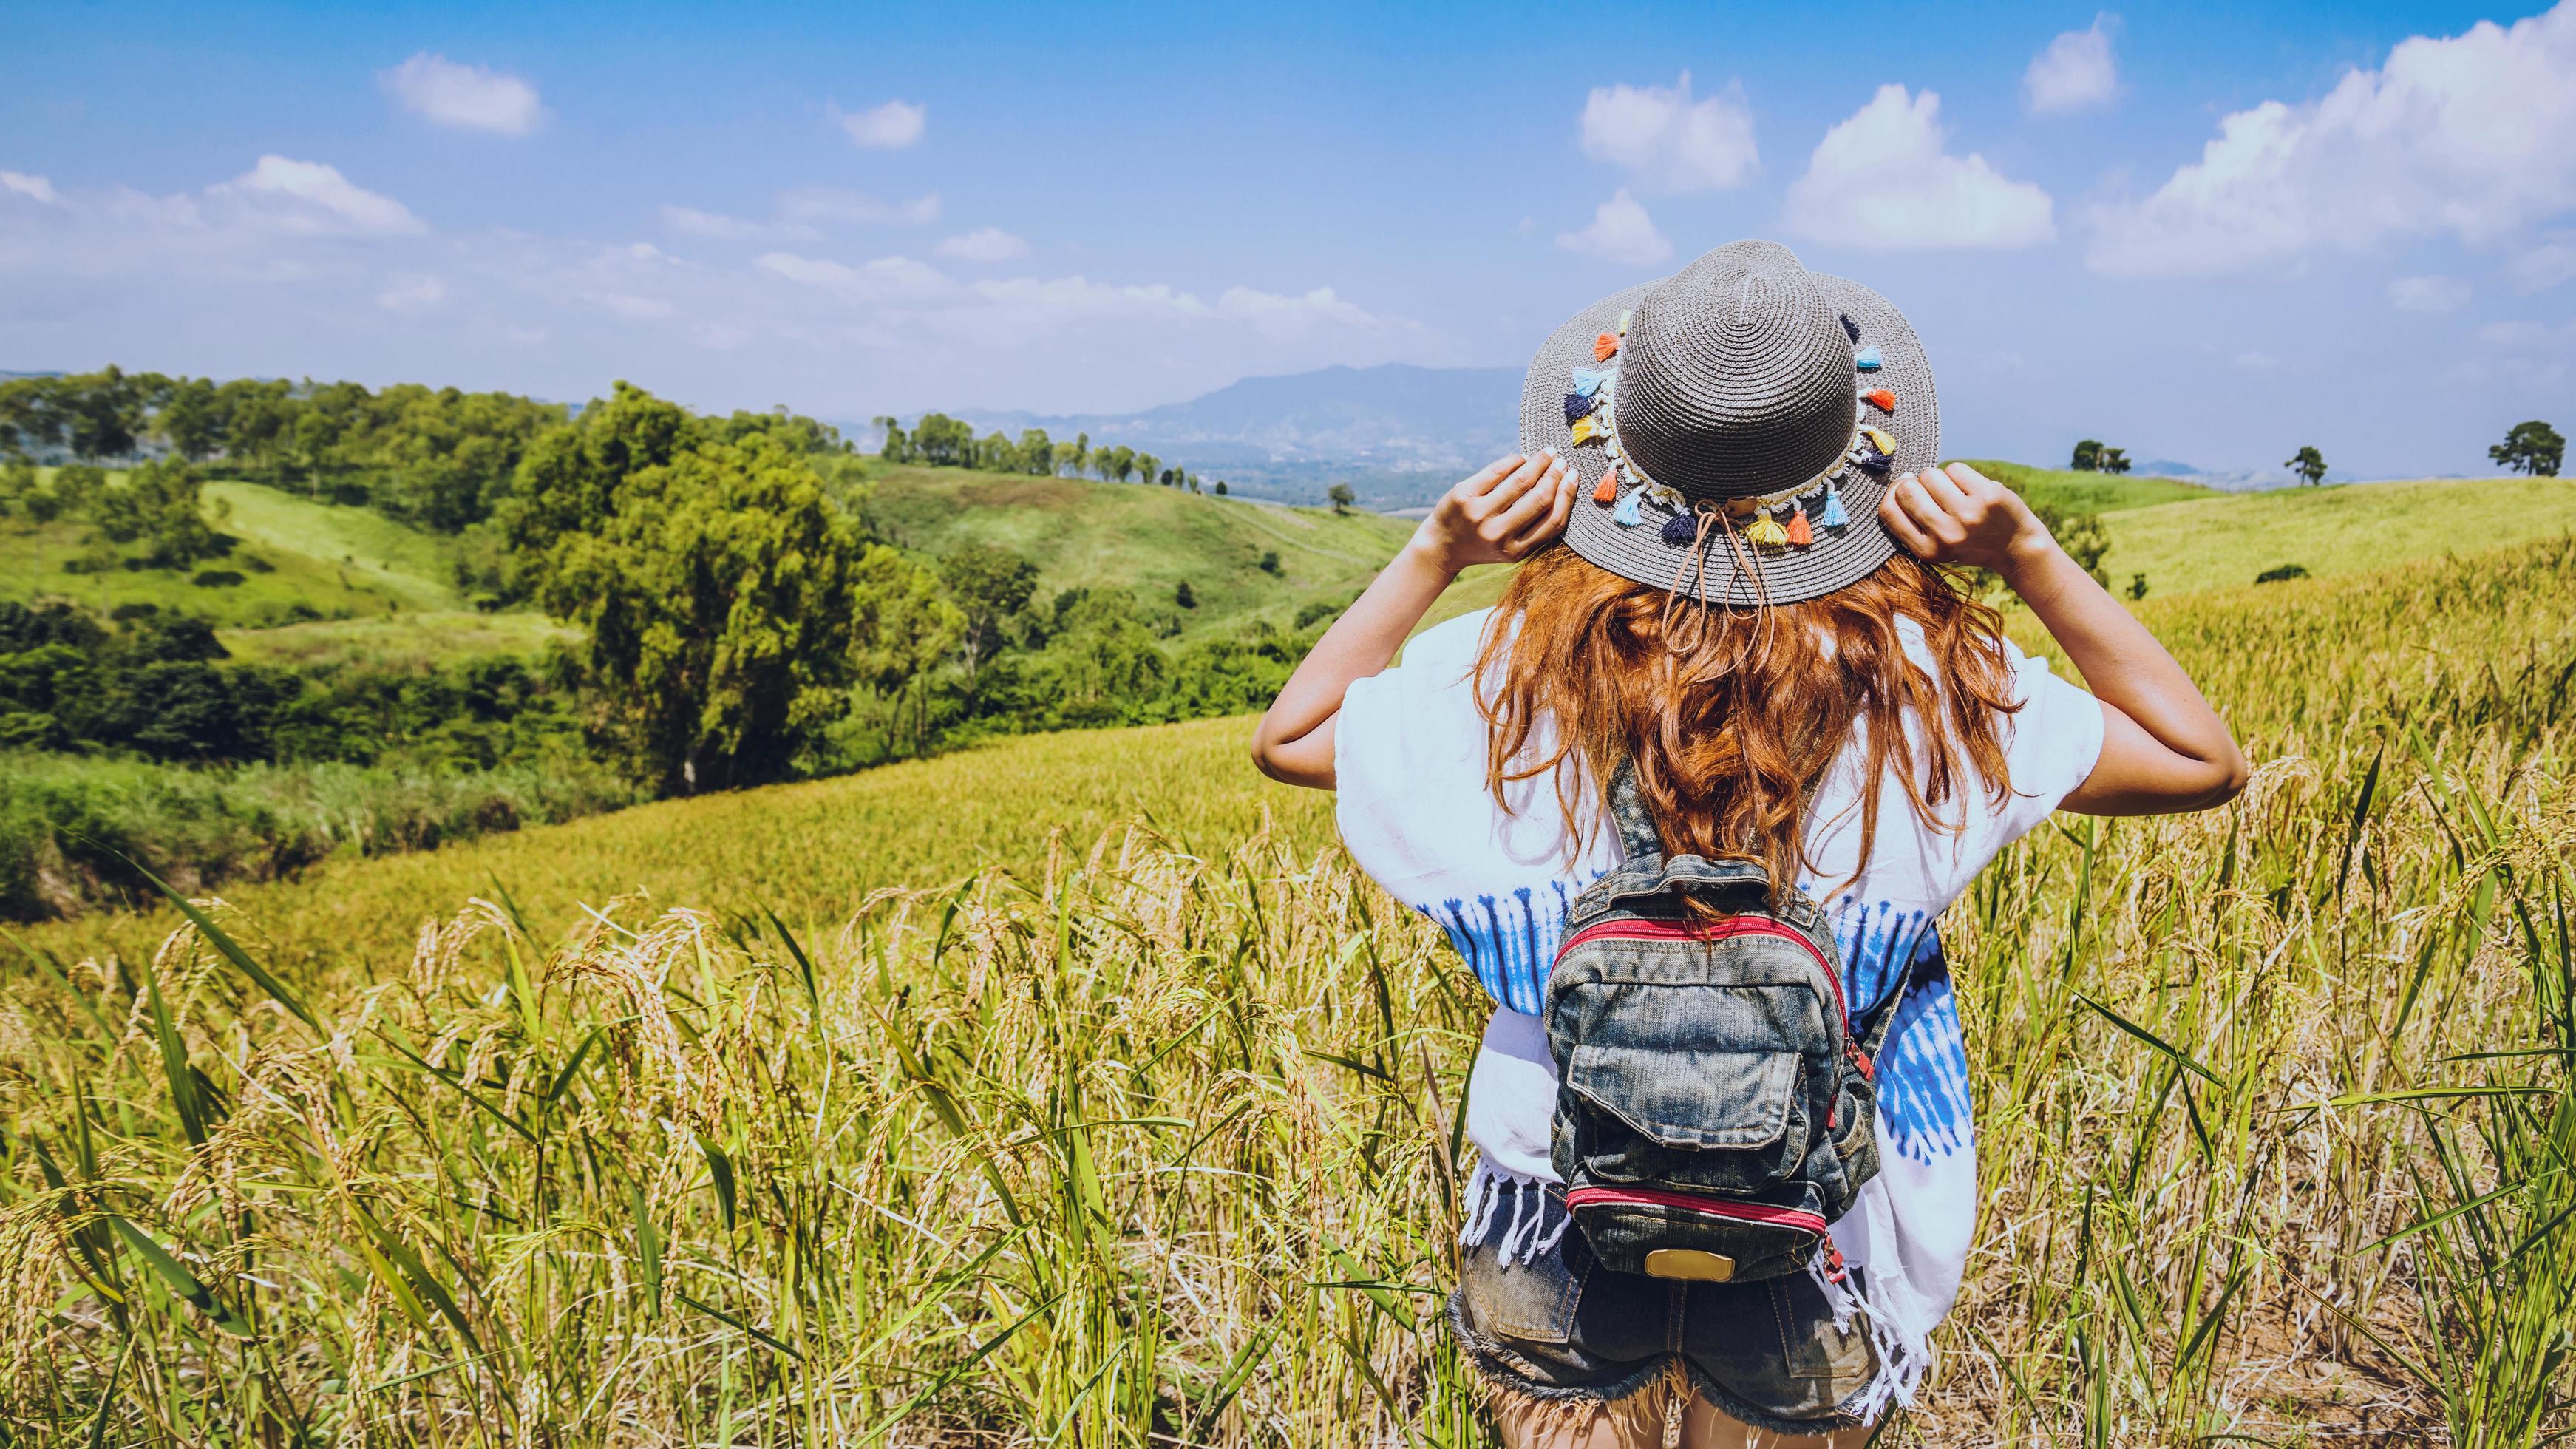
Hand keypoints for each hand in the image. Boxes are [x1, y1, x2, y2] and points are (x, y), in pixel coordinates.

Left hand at [1408, 450, 1574, 573]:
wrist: (1442, 547)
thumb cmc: (1484, 542)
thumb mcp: (1511, 546)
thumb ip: (1534, 527)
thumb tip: (1563, 485)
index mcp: (1516, 551)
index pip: (1553, 520)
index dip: (1567, 495)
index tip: (1573, 477)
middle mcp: (1498, 534)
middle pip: (1539, 498)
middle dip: (1554, 475)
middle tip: (1561, 462)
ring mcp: (1479, 515)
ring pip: (1519, 481)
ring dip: (1538, 463)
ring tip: (1546, 454)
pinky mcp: (1464, 496)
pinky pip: (1496, 472)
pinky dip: (1513, 461)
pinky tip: (1521, 458)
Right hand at [1878, 462, 2058, 580]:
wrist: (2016, 548)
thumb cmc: (1970, 543)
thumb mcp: (1937, 547)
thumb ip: (1914, 522)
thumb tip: (1901, 480)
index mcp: (1926, 551)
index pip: (1888, 511)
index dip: (1892, 493)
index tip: (1903, 490)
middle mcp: (1945, 534)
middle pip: (1907, 489)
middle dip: (1915, 483)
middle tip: (1932, 492)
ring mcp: (1968, 514)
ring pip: (1930, 475)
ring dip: (1939, 477)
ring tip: (1953, 491)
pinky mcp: (1987, 496)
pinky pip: (1956, 469)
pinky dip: (1960, 474)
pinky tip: (1971, 489)